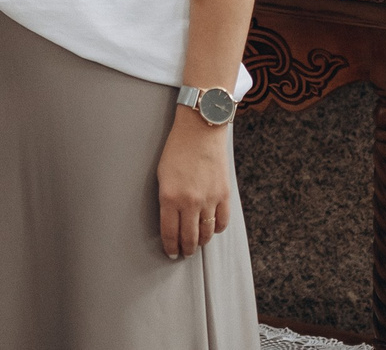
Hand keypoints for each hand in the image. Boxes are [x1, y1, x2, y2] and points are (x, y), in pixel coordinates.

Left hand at [156, 110, 232, 259]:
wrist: (200, 131)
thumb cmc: (177, 149)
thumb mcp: (162, 175)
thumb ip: (166, 199)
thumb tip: (171, 220)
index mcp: (169, 197)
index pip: (169, 232)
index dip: (170, 247)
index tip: (171, 253)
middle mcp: (190, 202)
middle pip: (188, 238)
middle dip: (185, 249)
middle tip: (184, 253)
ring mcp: (209, 199)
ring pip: (206, 233)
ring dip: (201, 242)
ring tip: (197, 244)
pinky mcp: (224, 195)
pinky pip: (222, 222)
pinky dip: (216, 229)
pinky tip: (211, 230)